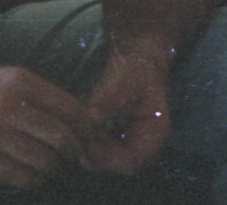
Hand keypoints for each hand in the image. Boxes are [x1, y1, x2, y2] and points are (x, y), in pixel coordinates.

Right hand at [0, 65, 97, 188]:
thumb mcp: (0, 75)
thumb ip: (34, 94)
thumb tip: (73, 118)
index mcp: (17, 80)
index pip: (68, 106)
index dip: (86, 126)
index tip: (92, 136)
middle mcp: (9, 106)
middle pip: (61, 137)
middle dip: (75, 151)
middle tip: (77, 156)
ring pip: (44, 161)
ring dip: (55, 168)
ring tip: (54, 166)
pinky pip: (22, 177)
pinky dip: (34, 179)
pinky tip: (33, 174)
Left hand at [80, 50, 172, 175]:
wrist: (138, 62)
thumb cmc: (135, 70)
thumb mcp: (123, 82)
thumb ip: (107, 102)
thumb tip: (86, 120)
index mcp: (154, 134)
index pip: (131, 161)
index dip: (107, 160)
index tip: (84, 148)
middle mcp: (146, 145)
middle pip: (119, 165)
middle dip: (95, 158)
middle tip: (72, 145)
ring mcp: (133, 144)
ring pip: (109, 159)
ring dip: (91, 152)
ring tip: (72, 138)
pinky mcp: (120, 139)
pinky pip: (104, 149)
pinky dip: (90, 144)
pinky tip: (76, 132)